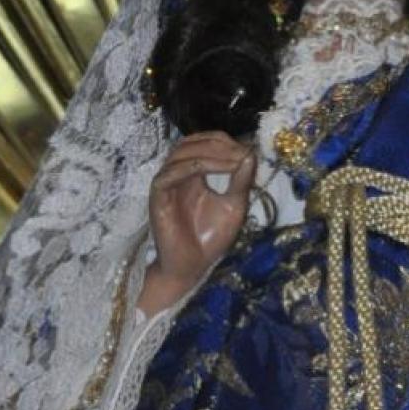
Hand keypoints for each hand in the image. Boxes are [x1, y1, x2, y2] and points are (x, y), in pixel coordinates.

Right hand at [141, 132, 256, 314]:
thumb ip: (241, 181)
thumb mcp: (234, 206)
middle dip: (219, 145)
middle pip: (192, 142)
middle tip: (242, 153)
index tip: (249, 151)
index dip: (226, 143)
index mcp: (193, 173)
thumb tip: (251, 153)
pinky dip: (194, 166)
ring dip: (210, 153)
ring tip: (234, 161)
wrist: (192, 267)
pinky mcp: (157, 196)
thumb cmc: (211, 238)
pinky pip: (171, 173)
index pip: (206, 144)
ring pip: (181, 153)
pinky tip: (215, 169)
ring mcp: (165, 183)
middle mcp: (177, 174)